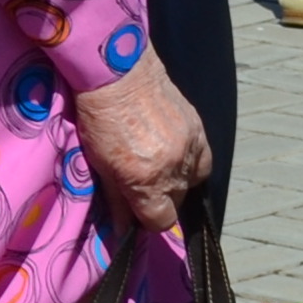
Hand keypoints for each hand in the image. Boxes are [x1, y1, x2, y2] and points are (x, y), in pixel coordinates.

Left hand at [70, 58, 209, 232]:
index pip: (161, 222)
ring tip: (155, 165)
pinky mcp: (199, 129)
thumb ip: (117, 200)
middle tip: (140, 183)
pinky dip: (191, 164)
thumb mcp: (100, 165)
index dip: (148, 220)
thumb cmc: (99, 118)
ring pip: (190, 183)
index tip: (138, 212)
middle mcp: (173, 168)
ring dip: (175, 181)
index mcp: (145, 180)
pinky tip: (175, 156)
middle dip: (159, 200)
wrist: (117, 71)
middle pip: (175, 203)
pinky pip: (203, 161)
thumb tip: (123, 230)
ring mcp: (190, 147)